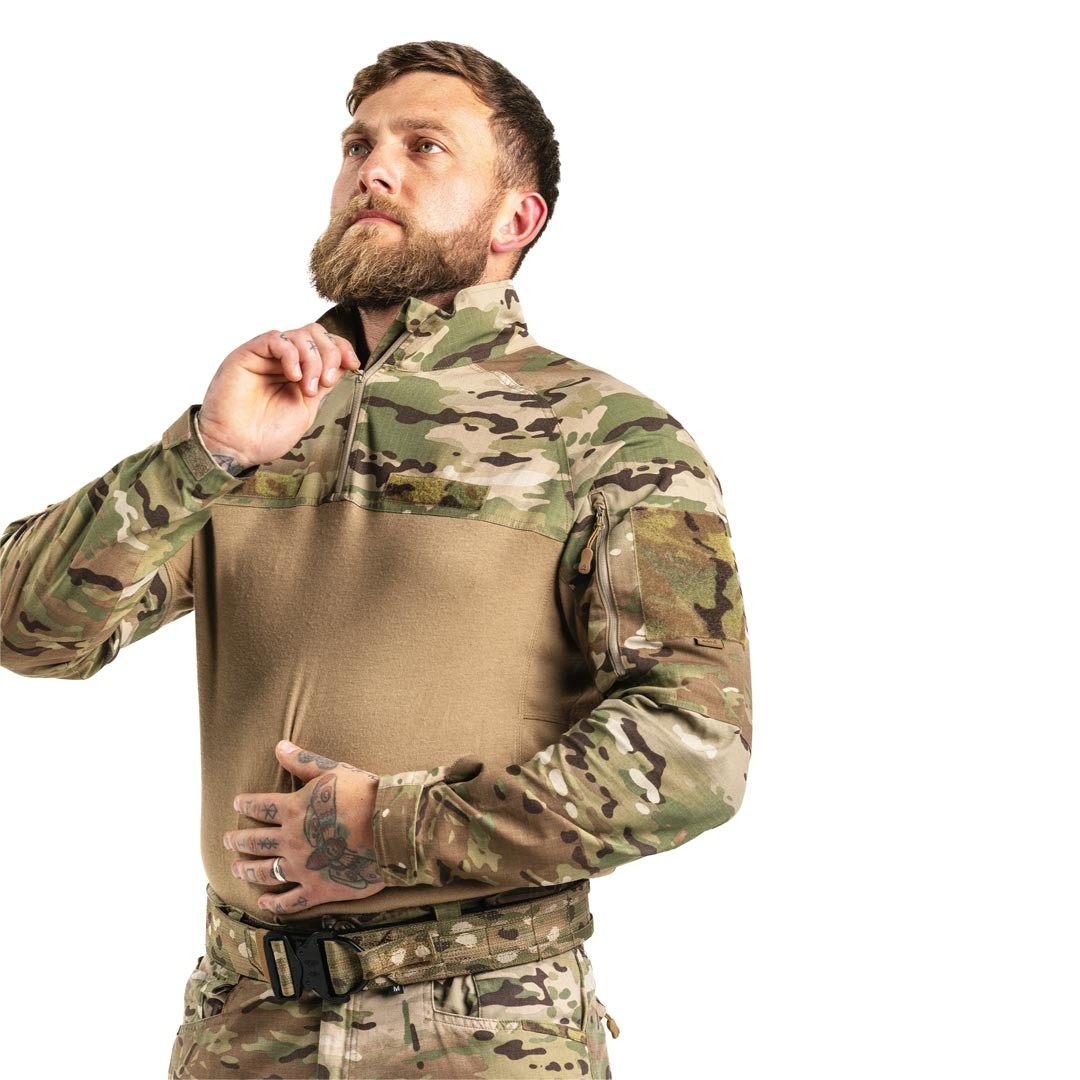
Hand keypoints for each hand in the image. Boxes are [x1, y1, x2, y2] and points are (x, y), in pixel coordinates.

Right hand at [198, 324, 359, 468]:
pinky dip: (291, 354)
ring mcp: (265, 356)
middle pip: (315, 333)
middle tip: (327, 381)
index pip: (324, 344)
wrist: (237, 447)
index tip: (354, 365)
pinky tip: (293, 376)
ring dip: (312, 360)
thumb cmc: (267, 434)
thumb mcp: (307, 408)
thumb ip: (322, 384)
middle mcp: (282, 360)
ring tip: (306, 389)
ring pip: (299, 335)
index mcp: (298, 371)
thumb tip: (343, 362)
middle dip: (330, 353)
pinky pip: (275, 338)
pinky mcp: (247, 354)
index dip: (342, 348)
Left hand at [224, 740, 384, 915]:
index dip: (246, 803)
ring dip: (247, 870)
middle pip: (255, 841)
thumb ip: (304, 762)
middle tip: (226, 840)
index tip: (236, 803)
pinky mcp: (318, 889)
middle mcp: (291, 840)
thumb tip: (280, 746)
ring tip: (236, 868)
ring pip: (265, 872)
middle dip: (237, 840)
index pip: (260, 806)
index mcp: (293, 810)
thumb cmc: (365, 795)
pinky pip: (290, 901)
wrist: (390, 828)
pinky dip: (274, 904)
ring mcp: (302, 868)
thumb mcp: (334, 771)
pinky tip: (264, 903)